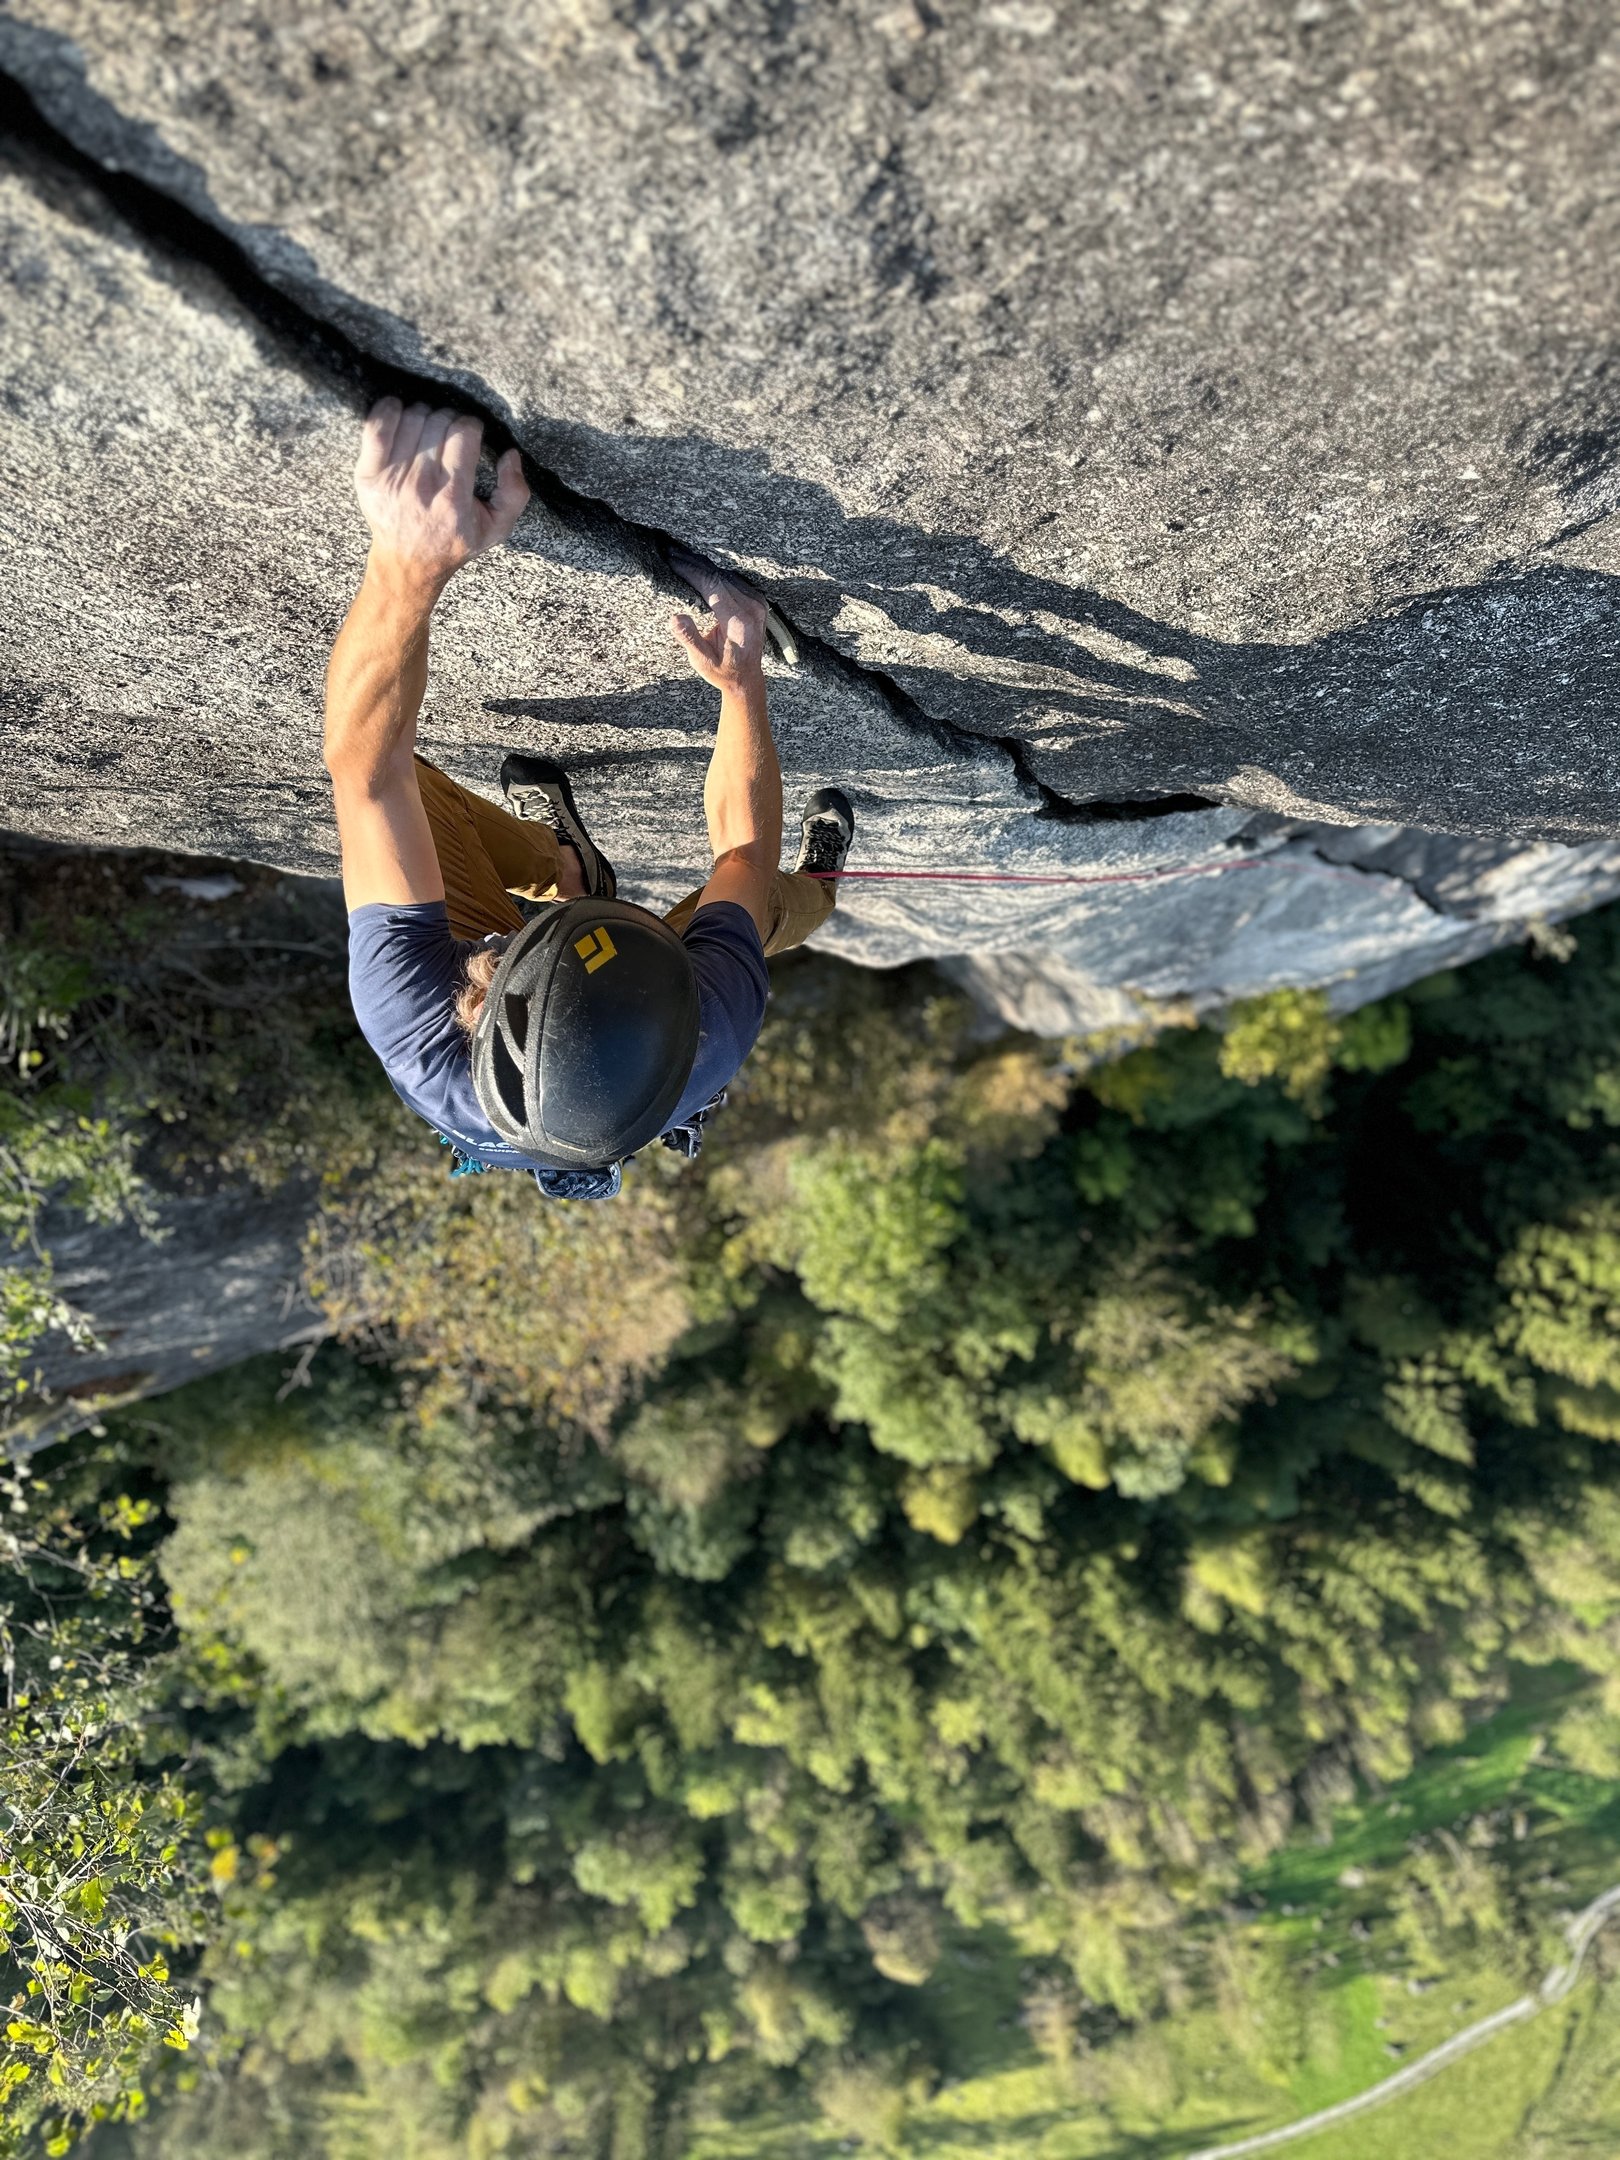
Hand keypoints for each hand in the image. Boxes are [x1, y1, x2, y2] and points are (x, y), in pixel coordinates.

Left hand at [353, 397, 528, 590]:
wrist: (408, 563)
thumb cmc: (454, 542)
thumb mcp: (496, 529)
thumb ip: (515, 493)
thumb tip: (510, 455)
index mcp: (453, 498)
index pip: (464, 434)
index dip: (471, 425)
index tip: (470, 433)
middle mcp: (421, 487)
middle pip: (438, 422)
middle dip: (449, 420)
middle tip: (449, 433)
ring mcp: (391, 480)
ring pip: (411, 419)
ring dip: (423, 415)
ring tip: (428, 429)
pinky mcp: (368, 475)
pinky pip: (376, 428)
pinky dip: (388, 411)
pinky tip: (399, 412)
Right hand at [669, 547, 767, 691]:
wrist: (746, 679)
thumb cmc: (722, 672)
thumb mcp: (702, 662)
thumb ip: (690, 639)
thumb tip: (675, 618)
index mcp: (739, 622)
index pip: (712, 585)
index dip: (691, 571)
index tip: (673, 562)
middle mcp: (752, 609)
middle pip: (719, 576)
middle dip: (694, 565)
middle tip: (673, 554)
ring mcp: (757, 604)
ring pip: (726, 576)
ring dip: (704, 567)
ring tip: (682, 559)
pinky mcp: (757, 602)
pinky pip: (734, 581)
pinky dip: (716, 575)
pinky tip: (700, 570)